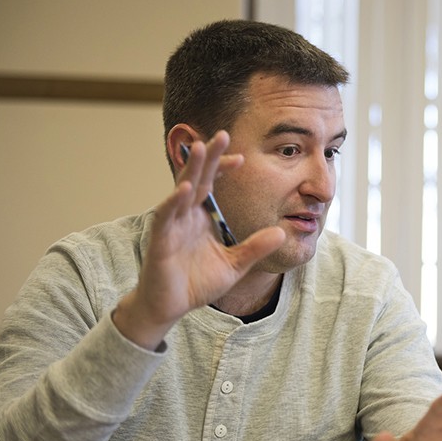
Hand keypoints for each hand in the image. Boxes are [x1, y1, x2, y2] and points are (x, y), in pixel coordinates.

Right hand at [113, 133, 285, 349]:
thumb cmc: (196, 283)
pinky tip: (185, 188)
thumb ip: (255, 247)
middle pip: (197, 178)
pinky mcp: (159, 241)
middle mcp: (185, 215)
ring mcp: (171, 225)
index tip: (242, 157)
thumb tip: (281, 231)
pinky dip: (174, 202)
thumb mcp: (235, 264)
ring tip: (200, 146)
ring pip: (180, 190)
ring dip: (190, 168)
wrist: (171, 307)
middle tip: (222, 133)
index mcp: (201, 217)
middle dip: (208, 156)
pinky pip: (166, 217)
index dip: (224, 169)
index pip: (213, 184)